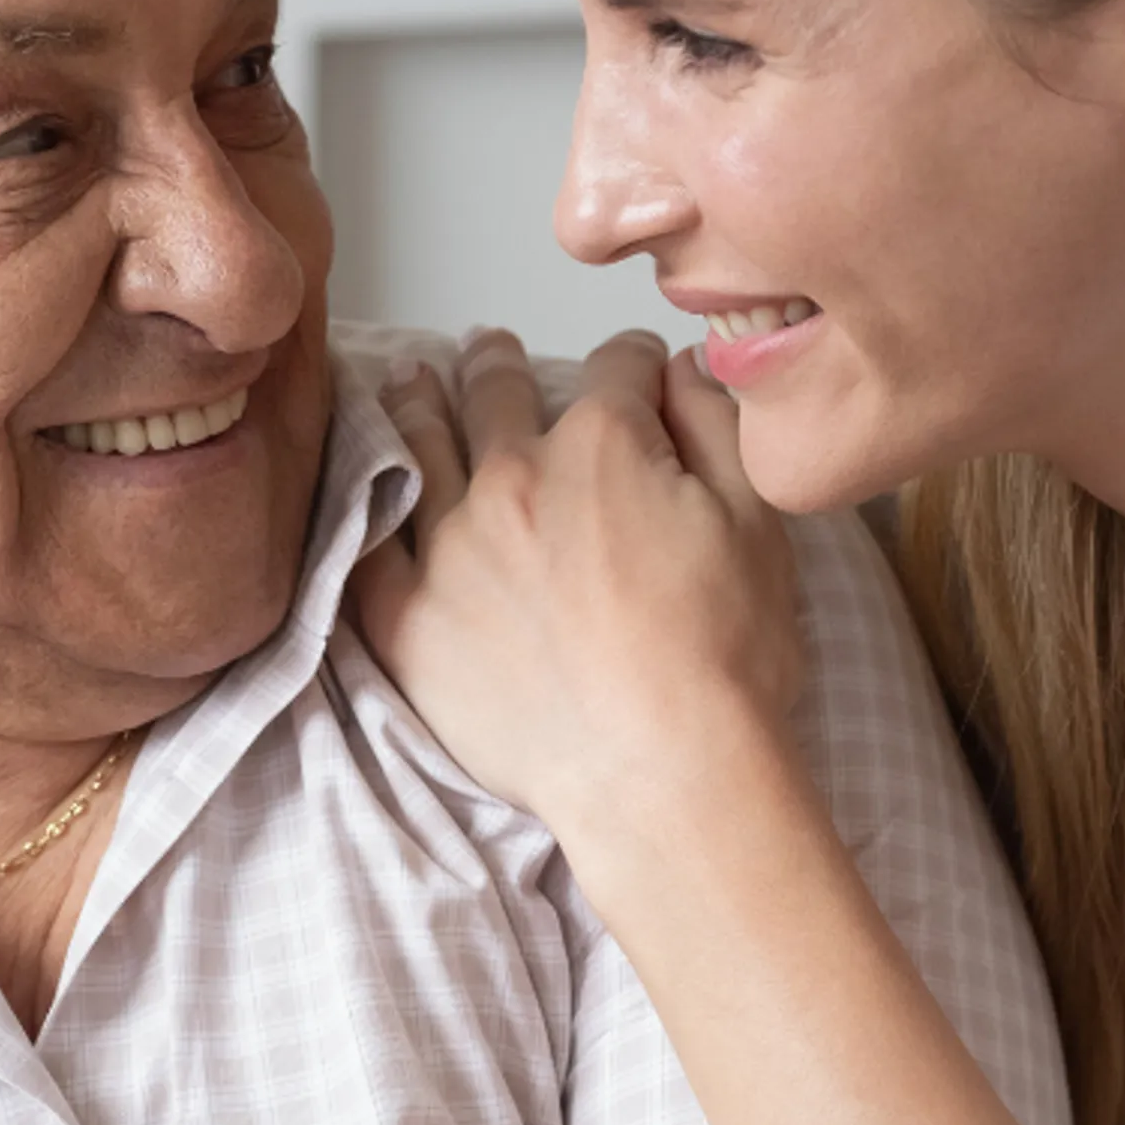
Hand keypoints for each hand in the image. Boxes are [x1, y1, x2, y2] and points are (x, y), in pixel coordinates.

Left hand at [354, 328, 806, 826]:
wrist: (663, 774)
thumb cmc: (725, 662)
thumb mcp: (758, 522)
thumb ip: (717, 426)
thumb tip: (685, 370)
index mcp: (602, 444)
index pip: (616, 370)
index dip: (634, 366)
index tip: (637, 373)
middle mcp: (512, 477)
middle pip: (496, 393)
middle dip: (496, 363)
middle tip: (486, 349)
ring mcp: (448, 548)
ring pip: (420, 446)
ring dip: (417, 402)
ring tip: (410, 380)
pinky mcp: (407, 620)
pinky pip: (368, 546)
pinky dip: (366, 504)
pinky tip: (366, 486)